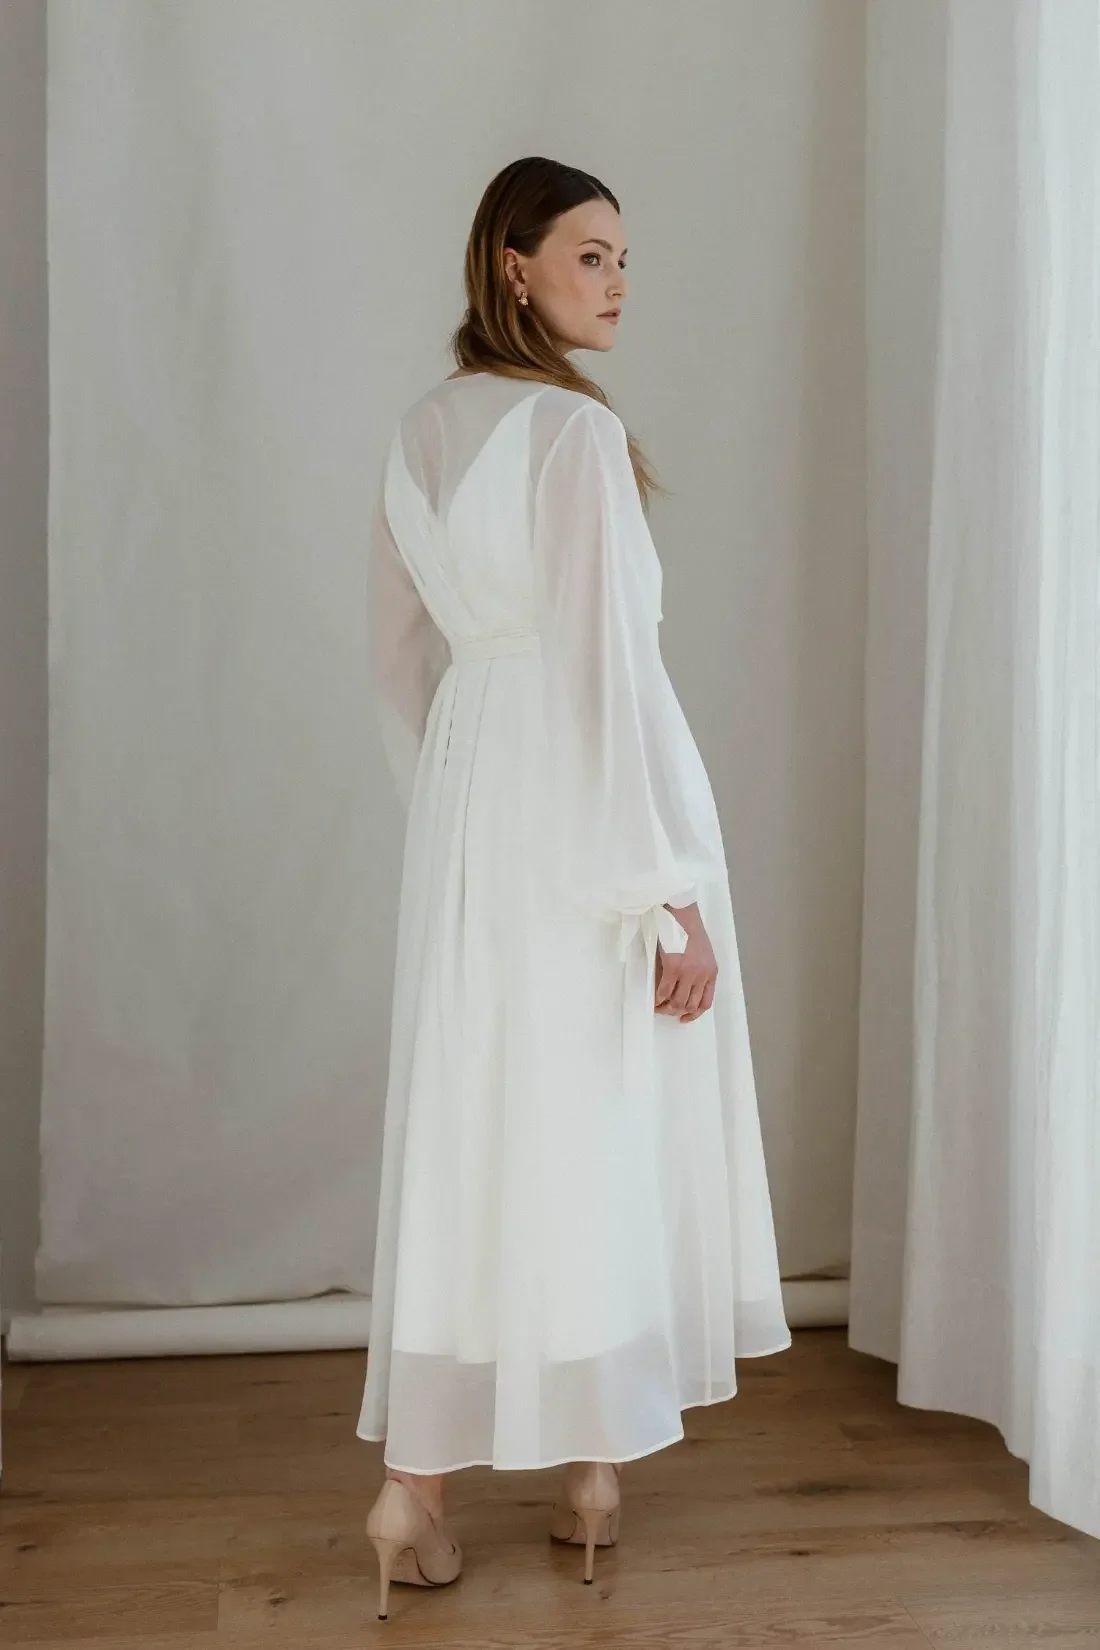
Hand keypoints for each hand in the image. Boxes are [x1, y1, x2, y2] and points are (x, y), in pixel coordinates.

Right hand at [654, 903, 717, 1021]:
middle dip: (676, 1011)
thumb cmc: (689, 930)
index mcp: (711, 972)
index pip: (705, 1003)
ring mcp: (688, 973)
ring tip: (658, 1006)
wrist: (682, 914)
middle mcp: (702, 975)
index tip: (684, 1018)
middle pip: (690, 1005)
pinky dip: (658, 998)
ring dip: (666, 1008)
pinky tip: (654, 998)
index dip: (694, 1014)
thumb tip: (683, 989)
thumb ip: (698, 971)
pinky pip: (664, 991)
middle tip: (665, 1010)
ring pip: (677, 1002)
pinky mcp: (673, 967)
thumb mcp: (702, 953)